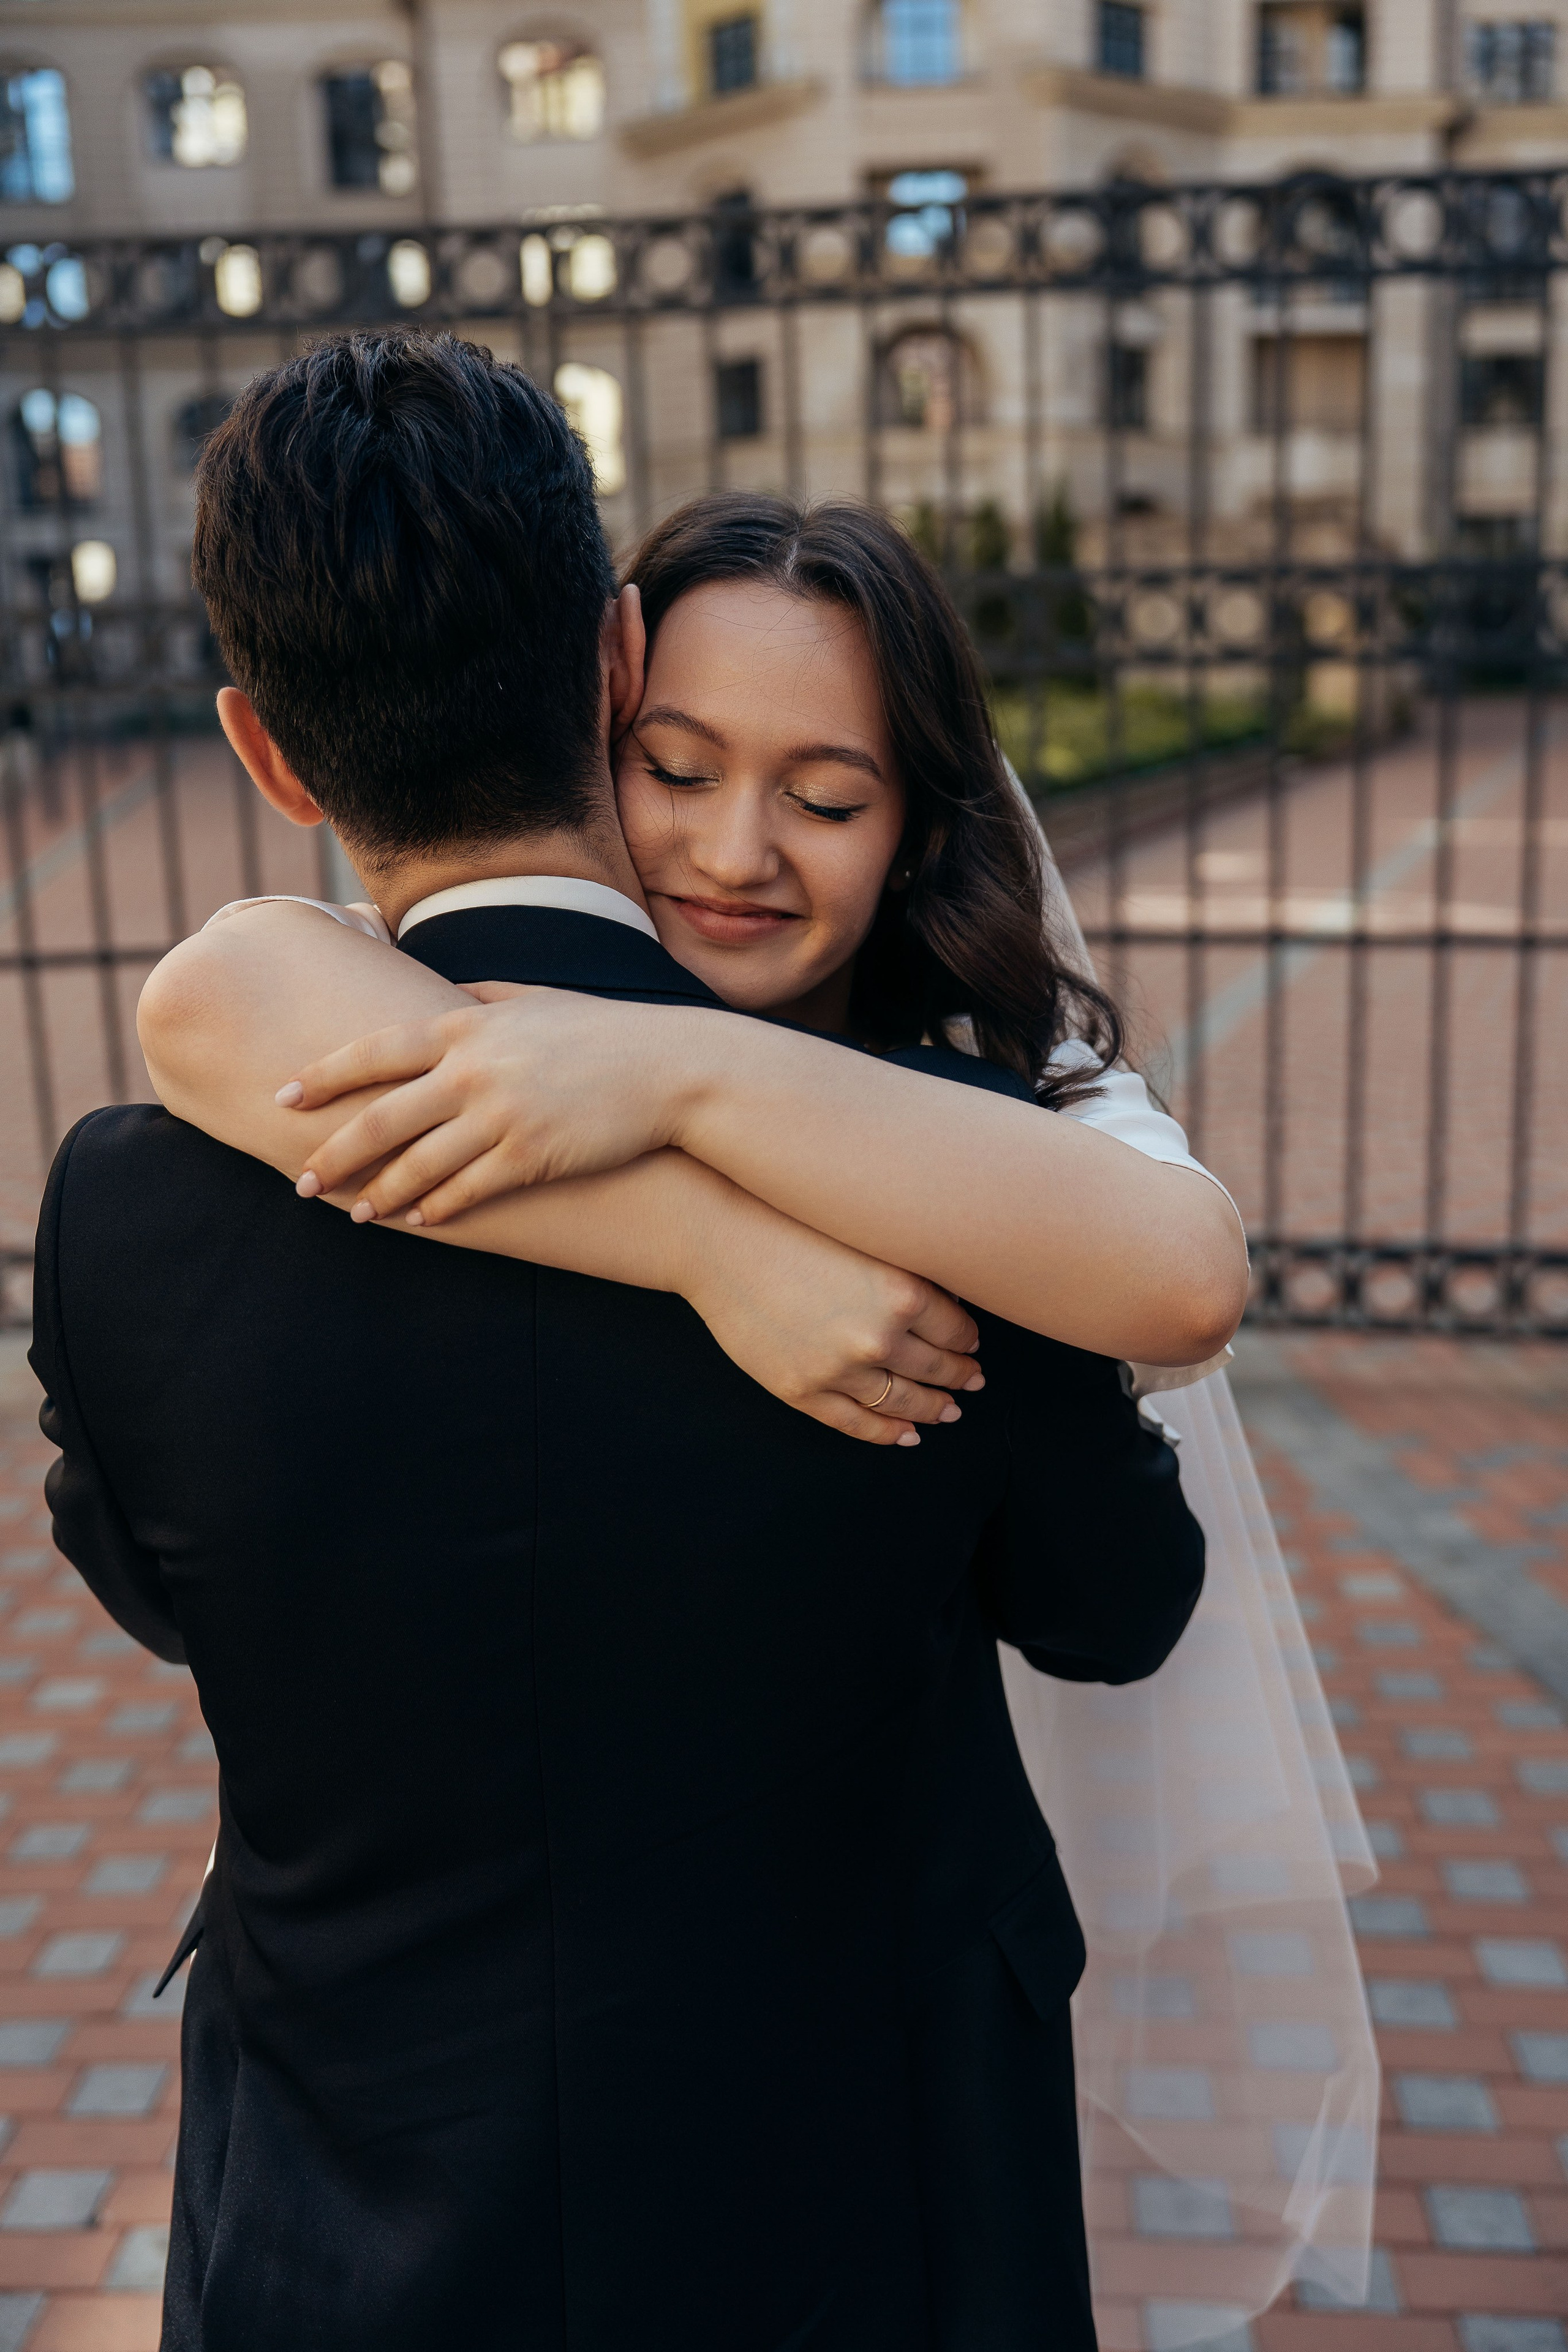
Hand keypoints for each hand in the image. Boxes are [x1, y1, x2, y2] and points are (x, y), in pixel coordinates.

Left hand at [281, 988, 715, 1223]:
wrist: (671, 1068)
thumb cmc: (603, 1033)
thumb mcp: (536, 999)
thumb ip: (483, 996)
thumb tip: (442, 988)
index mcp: (468, 1025)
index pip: (374, 1051)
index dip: (322, 1077)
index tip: (281, 1098)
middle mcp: (475, 1070)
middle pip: (381, 1118)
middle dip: (334, 1153)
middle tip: (301, 1181)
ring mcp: (502, 1115)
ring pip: (418, 1164)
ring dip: (380, 1193)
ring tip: (356, 1213)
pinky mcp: (531, 1155)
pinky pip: (468, 1190)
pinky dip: (437, 1208)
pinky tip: (418, 1220)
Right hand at [683, 1182, 983, 1447]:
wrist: (720, 1241)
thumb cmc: (790, 1223)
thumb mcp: (865, 1236)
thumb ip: (908, 1271)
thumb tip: (951, 1302)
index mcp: (903, 1293)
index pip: (958, 1330)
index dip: (969, 1340)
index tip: (973, 1343)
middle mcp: (878, 1337)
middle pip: (937, 1369)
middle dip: (960, 1376)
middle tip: (973, 1380)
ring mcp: (839, 1370)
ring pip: (902, 1401)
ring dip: (931, 1408)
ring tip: (948, 1410)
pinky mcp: (802, 1390)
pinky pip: (857, 1423)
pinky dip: (886, 1433)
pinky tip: (906, 1434)